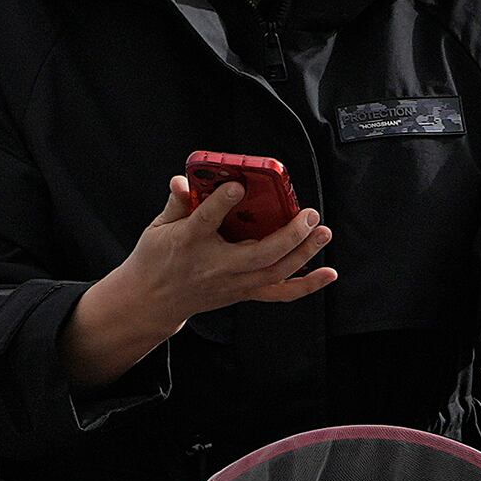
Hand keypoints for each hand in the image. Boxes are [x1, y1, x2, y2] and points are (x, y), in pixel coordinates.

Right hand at [61, 176, 336, 386]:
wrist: (152, 301)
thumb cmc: (156, 258)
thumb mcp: (158, 227)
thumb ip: (177, 202)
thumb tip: (183, 179)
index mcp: (188, 242)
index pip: (206, 220)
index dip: (222, 202)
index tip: (238, 185)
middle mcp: (215, 265)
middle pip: (259, 254)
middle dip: (289, 235)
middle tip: (309, 214)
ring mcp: (232, 283)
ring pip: (275, 272)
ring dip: (304, 254)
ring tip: (323, 233)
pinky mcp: (242, 293)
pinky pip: (279, 293)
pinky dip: (306, 286)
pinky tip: (328, 273)